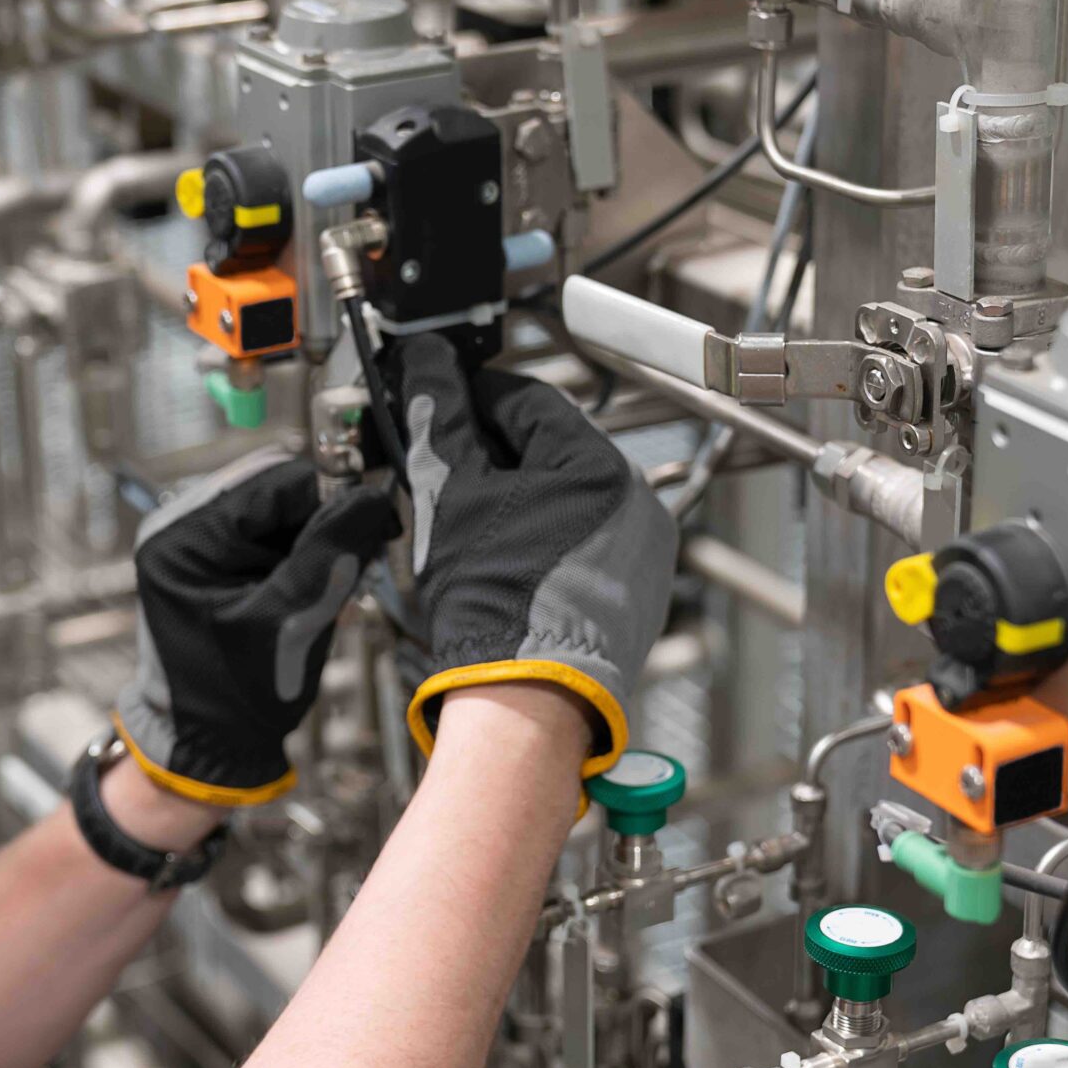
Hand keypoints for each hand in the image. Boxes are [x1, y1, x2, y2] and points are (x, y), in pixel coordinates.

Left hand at [117, 449, 400, 804]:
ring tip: (338, 581)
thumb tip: (370, 498)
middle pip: (271, 492)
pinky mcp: (211, 561)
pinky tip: (317, 587)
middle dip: (321, 518)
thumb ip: (328, 554)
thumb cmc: (236, 696)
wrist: (208, 746)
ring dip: (314, 539)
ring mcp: (194, 544)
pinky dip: (300, 555)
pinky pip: (266, 536)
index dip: (329, 495)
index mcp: (182, 541)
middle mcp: (178, 531)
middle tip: (362, 553)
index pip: (270, 485)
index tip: (374, 516)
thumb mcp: (290, 622)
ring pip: (275, 512)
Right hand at [379, 334, 675, 775]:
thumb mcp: (449, 496)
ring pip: (572, 496)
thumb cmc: (493, 604)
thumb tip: (424, 365)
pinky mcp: (640, 590)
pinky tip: (510, 563)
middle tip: (447, 470)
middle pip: (553, 448)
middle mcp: (636, 498)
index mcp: (598, 464)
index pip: (528, 400)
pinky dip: (550, 539)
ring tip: (472, 524)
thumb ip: (435, 420)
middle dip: (496, 453)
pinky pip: (590, 542)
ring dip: (522, 496)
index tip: (440, 407)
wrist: (528, 701)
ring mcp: (644, 547)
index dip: (474, 398)